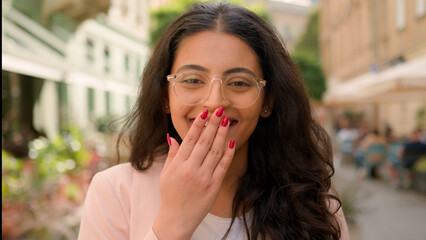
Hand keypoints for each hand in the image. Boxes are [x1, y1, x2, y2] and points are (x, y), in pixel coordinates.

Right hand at [153, 107, 234, 239]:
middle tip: (219, 110)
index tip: (204, 113)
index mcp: (178, 165)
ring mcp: (203, 178)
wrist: (177, 219)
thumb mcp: (166, 174)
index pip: (190, 140)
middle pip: (204, 142)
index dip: (198, 125)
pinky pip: (223, 166)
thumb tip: (173, 137)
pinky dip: (228, 153)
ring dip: (221, 134)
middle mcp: (191, 169)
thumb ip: (172, 155)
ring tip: (226, 121)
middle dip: (212, 124)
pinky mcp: (214, 186)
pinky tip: (231, 142)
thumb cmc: (170, 195)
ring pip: (215, 151)